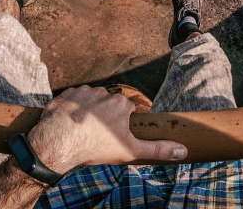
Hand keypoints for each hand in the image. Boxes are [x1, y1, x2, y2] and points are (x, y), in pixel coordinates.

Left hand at [26, 85, 186, 172]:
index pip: (127, 110)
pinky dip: (72, 110)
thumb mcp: (130, 150)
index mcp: (121, 103)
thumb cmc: (96, 146)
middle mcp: (104, 92)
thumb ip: (156, 148)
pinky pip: (73, 100)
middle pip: (108, 105)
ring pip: (90, 102)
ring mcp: (84, 91)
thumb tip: (182, 150)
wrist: (60, 142)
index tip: (117, 135)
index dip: (123, 124)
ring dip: (89, 113)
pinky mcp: (66, 94)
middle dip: (106, 118)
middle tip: (99, 136)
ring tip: (83, 131)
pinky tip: (70, 124)